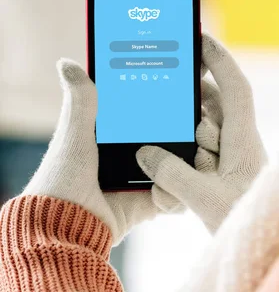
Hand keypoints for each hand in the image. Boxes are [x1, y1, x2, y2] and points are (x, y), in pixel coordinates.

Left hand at [23, 61, 183, 243]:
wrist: (63, 229)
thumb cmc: (63, 181)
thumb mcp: (73, 135)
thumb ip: (81, 102)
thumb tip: (67, 63)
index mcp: (110, 136)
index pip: (145, 111)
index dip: (167, 100)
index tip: (187, 84)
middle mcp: (129, 156)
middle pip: (169, 137)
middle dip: (189, 129)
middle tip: (203, 121)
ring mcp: (140, 180)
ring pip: (178, 165)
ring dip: (191, 160)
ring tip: (201, 148)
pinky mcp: (148, 203)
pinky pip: (174, 195)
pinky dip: (177, 193)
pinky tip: (173, 186)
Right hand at [137, 34, 266, 232]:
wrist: (266, 252)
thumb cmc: (246, 225)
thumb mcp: (204, 200)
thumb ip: (172, 174)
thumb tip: (146, 153)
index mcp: (246, 143)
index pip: (236, 89)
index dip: (219, 60)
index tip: (200, 38)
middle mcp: (242, 146)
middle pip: (215, 109)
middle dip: (191, 106)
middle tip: (165, 103)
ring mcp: (234, 162)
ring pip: (205, 134)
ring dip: (185, 141)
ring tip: (170, 165)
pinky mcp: (226, 177)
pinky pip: (202, 157)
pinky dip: (185, 162)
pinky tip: (170, 182)